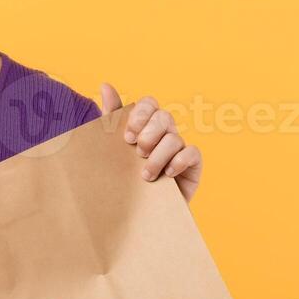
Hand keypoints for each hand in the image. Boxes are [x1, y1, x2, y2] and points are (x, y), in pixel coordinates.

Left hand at [99, 84, 202, 202]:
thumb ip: (111, 118)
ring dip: (158, 156)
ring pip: (174, 138)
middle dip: (149, 134)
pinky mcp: (193, 166)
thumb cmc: (125, 177)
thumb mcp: (113, 148)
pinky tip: (167, 174)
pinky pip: (192, 153)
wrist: (137, 213)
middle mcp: (165, 133)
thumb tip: (105, 84)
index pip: (149, 104)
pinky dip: (178, 161)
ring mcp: (180, 148)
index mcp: (145, 125)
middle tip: (137, 153)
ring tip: (145, 175)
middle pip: (164, 117)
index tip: (126, 137)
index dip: (140, 115)